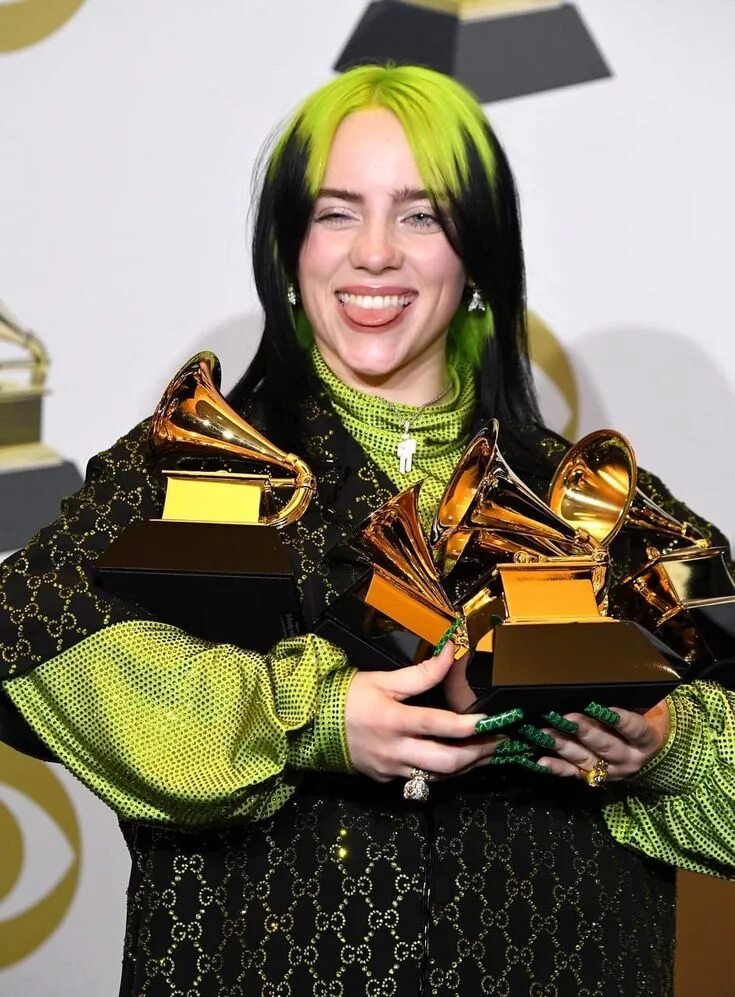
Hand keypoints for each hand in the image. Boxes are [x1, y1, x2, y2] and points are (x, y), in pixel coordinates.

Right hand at [345, 642, 500, 782]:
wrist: (311, 724)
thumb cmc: (348, 696)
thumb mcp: (383, 680)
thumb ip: (421, 673)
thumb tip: (451, 653)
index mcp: (393, 720)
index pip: (439, 725)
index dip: (469, 725)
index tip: (492, 721)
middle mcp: (395, 750)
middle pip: (445, 762)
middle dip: (477, 754)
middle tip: (499, 743)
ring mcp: (390, 769)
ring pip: (437, 777)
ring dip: (465, 767)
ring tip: (486, 754)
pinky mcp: (386, 780)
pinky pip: (421, 781)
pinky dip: (442, 773)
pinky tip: (457, 762)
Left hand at [538, 699, 671, 781]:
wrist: (651, 753)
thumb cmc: (646, 721)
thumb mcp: (647, 709)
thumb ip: (630, 702)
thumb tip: (605, 685)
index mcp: (646, 741)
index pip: (635, 729)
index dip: (620, 720)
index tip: (603, 708)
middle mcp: (629, 759)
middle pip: (606, 746)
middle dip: (585, 731)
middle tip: (567, 718)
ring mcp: (610, 770)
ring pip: (585, 758)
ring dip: (563, 745)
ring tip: (545, 732)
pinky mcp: (594, 776)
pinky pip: (574, 773)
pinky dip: (558, 767)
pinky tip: (542, 761)